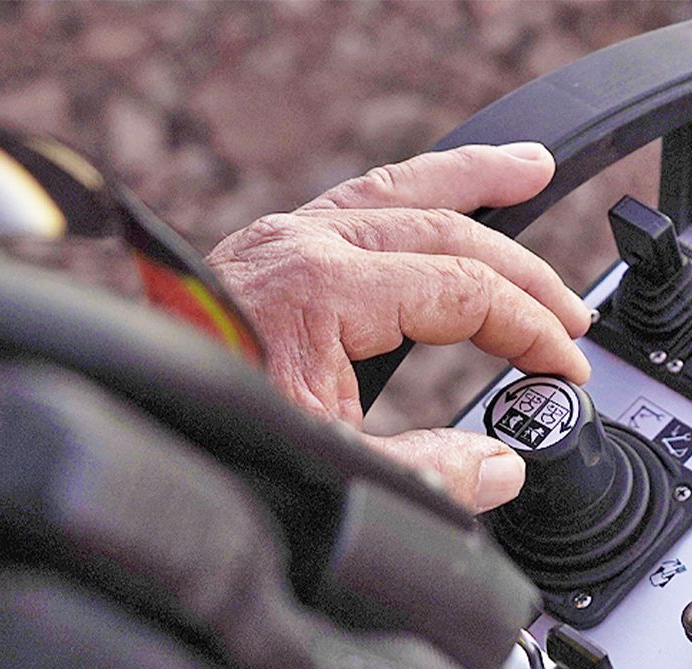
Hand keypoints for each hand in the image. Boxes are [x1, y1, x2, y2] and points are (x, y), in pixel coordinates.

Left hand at [206, 143, 591, 510]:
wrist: (118, 429)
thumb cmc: (205, 449)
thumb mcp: (334, 475)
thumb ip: (430, 475)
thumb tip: (502, 465)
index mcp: (321, 291)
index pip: (464, 291)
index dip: (530, 331)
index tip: (564, 372)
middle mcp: (298, 247)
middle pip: (445, 233)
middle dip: (522, 273)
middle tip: (573, 318)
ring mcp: (278, 241)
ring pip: (398, 192)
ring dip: (471, 185)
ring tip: (529, 171)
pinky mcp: (263, 254)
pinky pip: (356, 203)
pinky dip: (411, 193)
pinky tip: (440, 195)